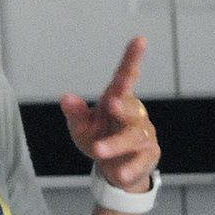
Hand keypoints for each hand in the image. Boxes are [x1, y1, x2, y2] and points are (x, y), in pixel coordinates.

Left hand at [60, 37, 158, 192]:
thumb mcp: (81, 127)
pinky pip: (141, 160)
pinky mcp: (149, 155)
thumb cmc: (99, 138)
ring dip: (116, 144)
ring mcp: (143, 134)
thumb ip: (75, 113)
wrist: (115, 169)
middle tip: (111, 104)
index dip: (132, 58)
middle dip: (122, 106)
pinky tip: (120, 174)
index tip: (140, 40)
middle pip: (130, 108)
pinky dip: (130, 167)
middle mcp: (133, 114)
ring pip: (133, 136)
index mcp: (117, 100)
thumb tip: (66, 99)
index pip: (125, 77)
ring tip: (98, 151)